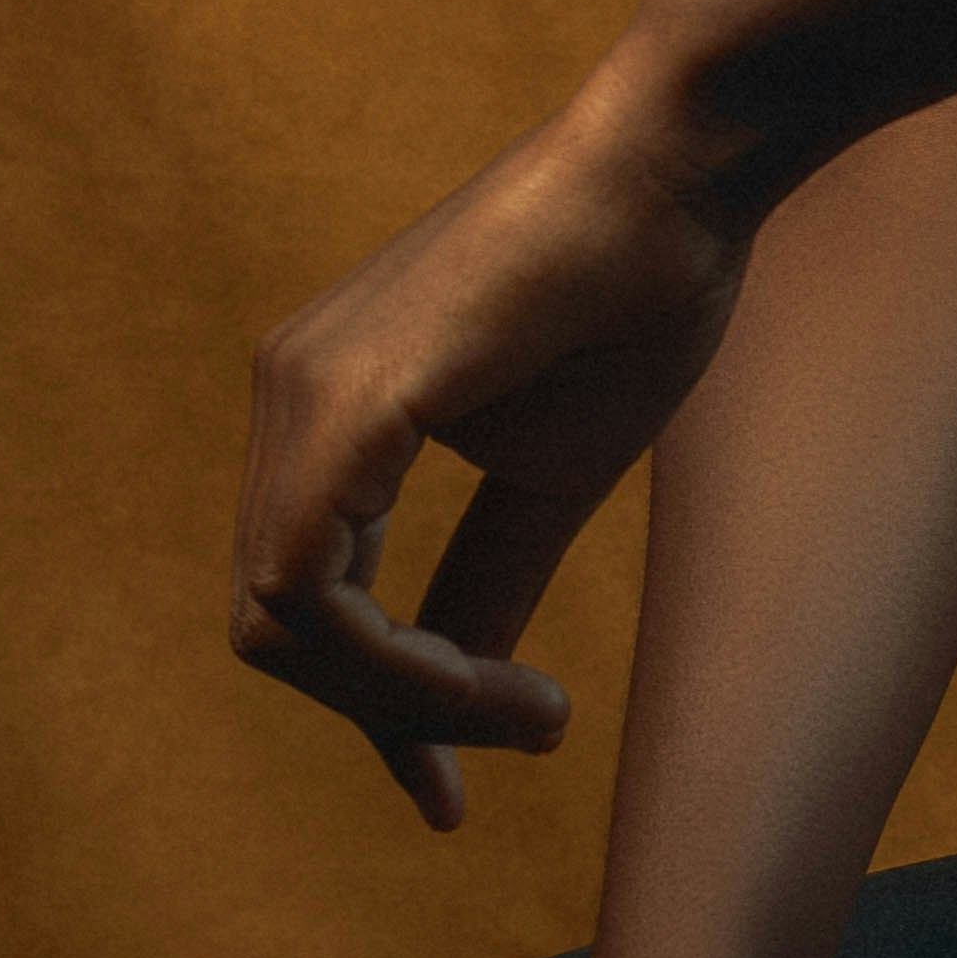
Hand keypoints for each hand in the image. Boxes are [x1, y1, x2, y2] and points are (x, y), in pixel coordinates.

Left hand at [232, 41, 752, 826]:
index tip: (469, 784)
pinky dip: (402, 667)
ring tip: (534, 714)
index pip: (304, 597)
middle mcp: (286, 396)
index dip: (381, 707)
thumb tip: (449, 700)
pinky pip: (315, 588)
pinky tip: (502, 685)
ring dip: (407, 703)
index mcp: (328, 411)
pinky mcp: (345, 400)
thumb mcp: (549, 481)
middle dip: (393, 714)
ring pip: (282, 622)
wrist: (679, 173)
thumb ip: (483, 585)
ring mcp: (300, 393)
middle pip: (277, 626)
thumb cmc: (635, 298)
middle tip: (524, 733)